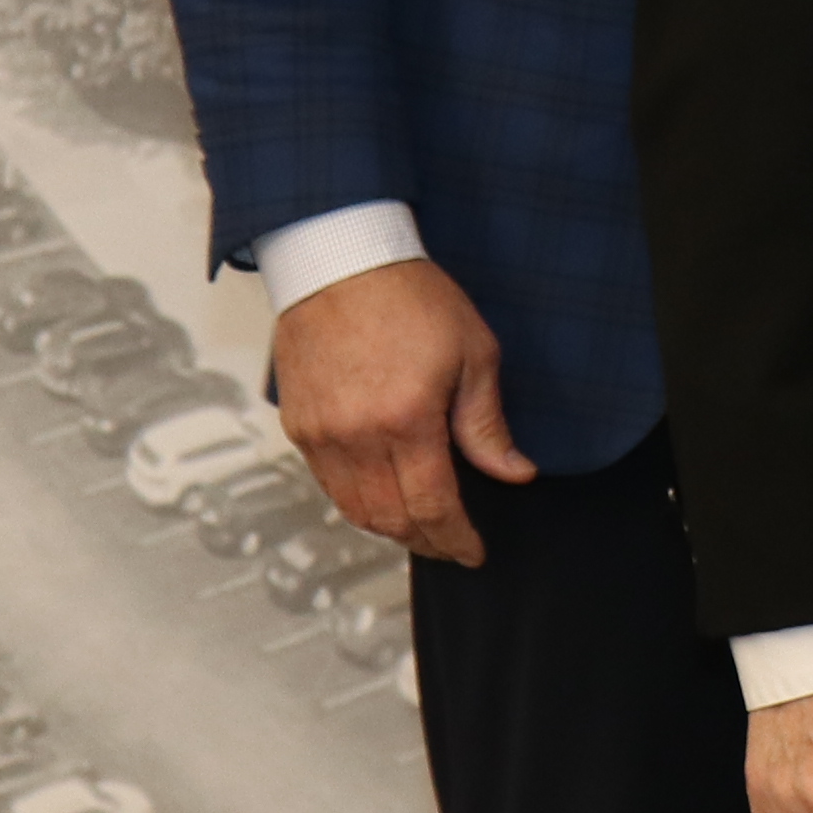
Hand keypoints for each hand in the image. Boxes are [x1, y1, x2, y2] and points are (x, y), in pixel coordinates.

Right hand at [266, 257, 534, 567]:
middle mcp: (355, 435)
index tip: (473, 551)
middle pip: (388, 519)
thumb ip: (487, 424)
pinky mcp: (298, 425)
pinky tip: (382, 495)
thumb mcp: (474, 354)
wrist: (341, 261)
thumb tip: (513, 472)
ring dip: (388, 528)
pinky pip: (327, 483)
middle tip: (451, 545)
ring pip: (353, 508)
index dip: (455, 538)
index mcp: (406, 419)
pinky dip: (356, 501)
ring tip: (421, 528)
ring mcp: (320, 433)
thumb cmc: (410, 296)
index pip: (432, 505)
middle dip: (425, 542)